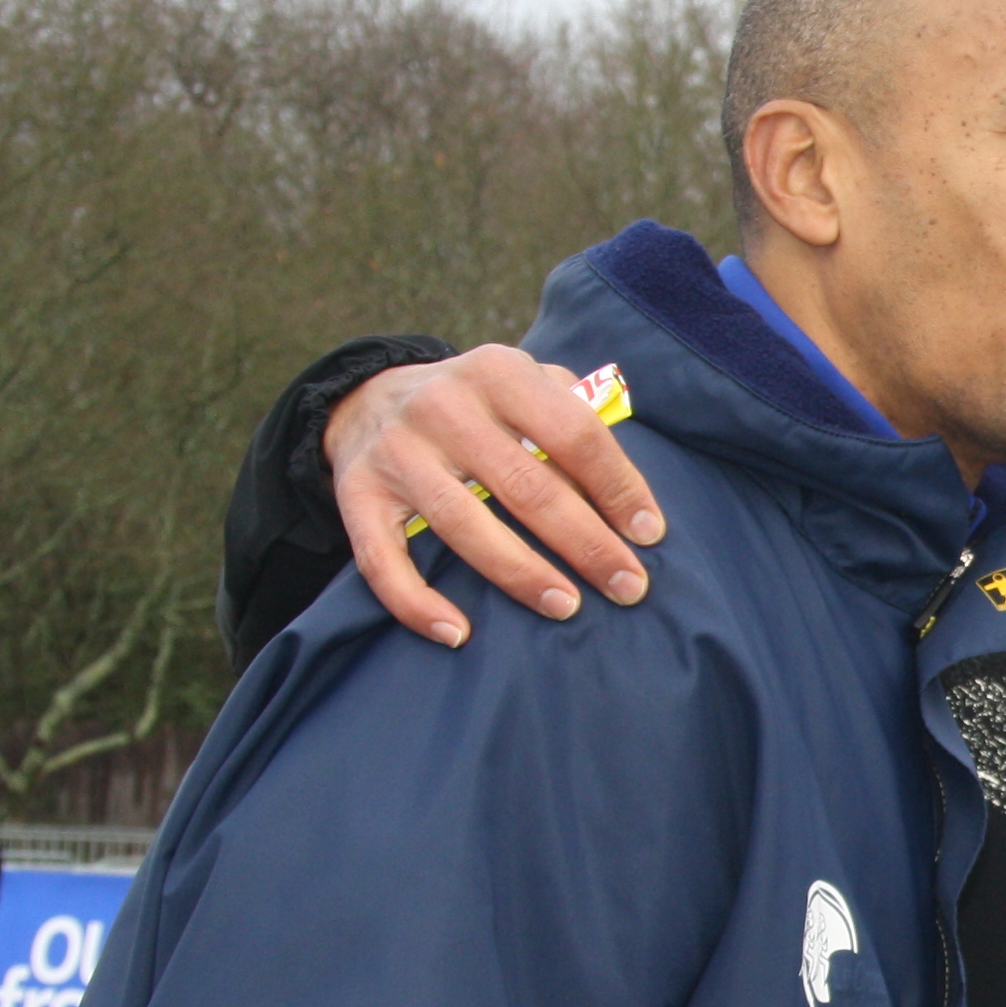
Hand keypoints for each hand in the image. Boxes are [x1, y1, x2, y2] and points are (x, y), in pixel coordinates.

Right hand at [331, 349, 668, 647]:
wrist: (368, 399)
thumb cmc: (480, 406)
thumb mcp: (525, 384)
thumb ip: (576, 415)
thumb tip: (630, 487)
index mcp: (498, 373)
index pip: (573, 434)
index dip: (617, 487)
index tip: (649, 534)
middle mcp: (443, 407)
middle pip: (526, 486)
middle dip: (586, 543)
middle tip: (629, 587)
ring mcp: (396, 451)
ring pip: (463, 524)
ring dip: (521, 574)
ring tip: (567, 607)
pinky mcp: (356, 494)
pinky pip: (383, 560)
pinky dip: (417, 603)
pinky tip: (458, 633)